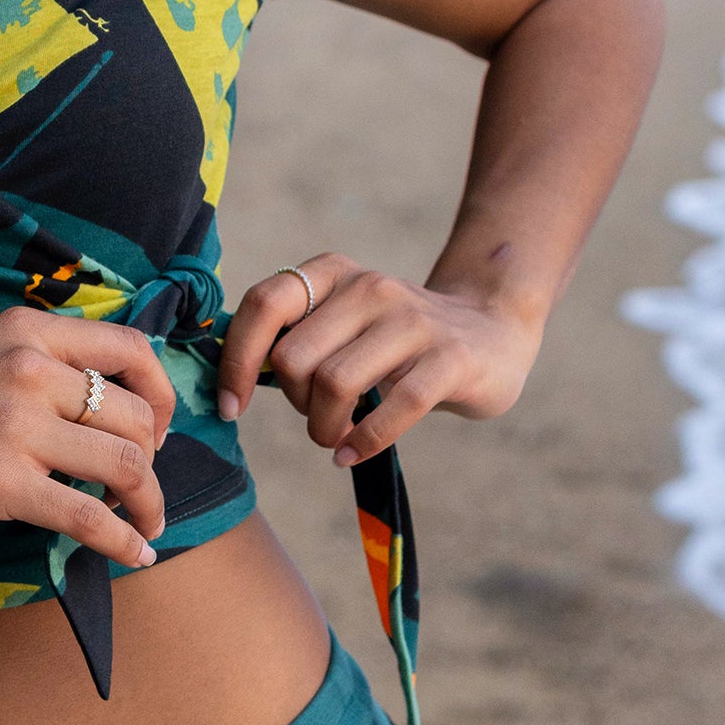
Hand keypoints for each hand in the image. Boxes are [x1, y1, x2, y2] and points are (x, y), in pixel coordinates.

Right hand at [0, 309, 177, 568]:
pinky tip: (135, 555)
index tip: (156, 426)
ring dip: (151, 503)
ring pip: (125, 465)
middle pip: (135, 416)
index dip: (161, 393)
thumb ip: (31, 365)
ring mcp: (15, 426)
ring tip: (148, 525)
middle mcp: (29, 369)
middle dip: (154, 459)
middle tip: (141, 485)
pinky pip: (88, 517)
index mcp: (25, 332)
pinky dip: (124, 541)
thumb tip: (94, 404)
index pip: (131, 348)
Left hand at [216, 255, 542, 466]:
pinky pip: (392, 408)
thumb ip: (294, 336)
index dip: (236, 361)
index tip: (232, 407)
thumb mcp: (343, 320)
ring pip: (333, 384)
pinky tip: (351, 452)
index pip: (263, 305)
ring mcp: (413, 320)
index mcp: (333, 272)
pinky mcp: (449, 358)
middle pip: (293, 358)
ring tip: (333, 437)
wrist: (494, 329)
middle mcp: (370, 287)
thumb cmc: (396, 339)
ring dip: (322, 428)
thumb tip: (231, 380)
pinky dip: (362, 441)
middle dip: (291, 403)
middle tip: (314, 417)